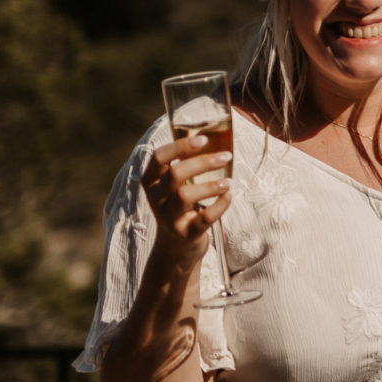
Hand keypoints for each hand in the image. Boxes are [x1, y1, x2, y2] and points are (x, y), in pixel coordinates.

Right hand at [139, 134, 232, 268]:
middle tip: (227, 156)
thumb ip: (186, 164)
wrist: (176, 248)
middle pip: (175, 173)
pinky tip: (229, 196)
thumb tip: (214, 133)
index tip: (203, 138)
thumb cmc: (181, 206)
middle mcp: (156, 199)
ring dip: (211, 184)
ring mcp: (169, 218)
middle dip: (203, 161)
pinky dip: (220, 205)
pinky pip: (204, 218)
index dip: (180, 145)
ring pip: (185, 195)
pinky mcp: (186, 233)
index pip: (158, 157)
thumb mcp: (175, 186)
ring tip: (228, 181)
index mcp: (152, 182)